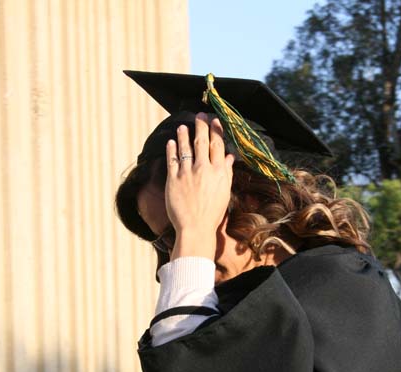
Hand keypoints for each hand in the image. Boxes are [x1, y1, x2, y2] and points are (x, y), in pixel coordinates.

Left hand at [165, 113, 233, 259]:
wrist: (195, 228)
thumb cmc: (212, 213)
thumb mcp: (224, 192)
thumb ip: (226, 172)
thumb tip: (230, 157)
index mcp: (218, 172)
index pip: (218, 145)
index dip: (216, 130)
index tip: (214, 120)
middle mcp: (203, 169)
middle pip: (202, 142)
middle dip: (201, 126)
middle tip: (199, 115)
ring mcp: (187, 173)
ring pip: (185, 148)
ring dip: (184, 135)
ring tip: (183, 126)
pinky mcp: (172, 180)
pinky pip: (172, 160)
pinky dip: (171, 149)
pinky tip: (171, 142)